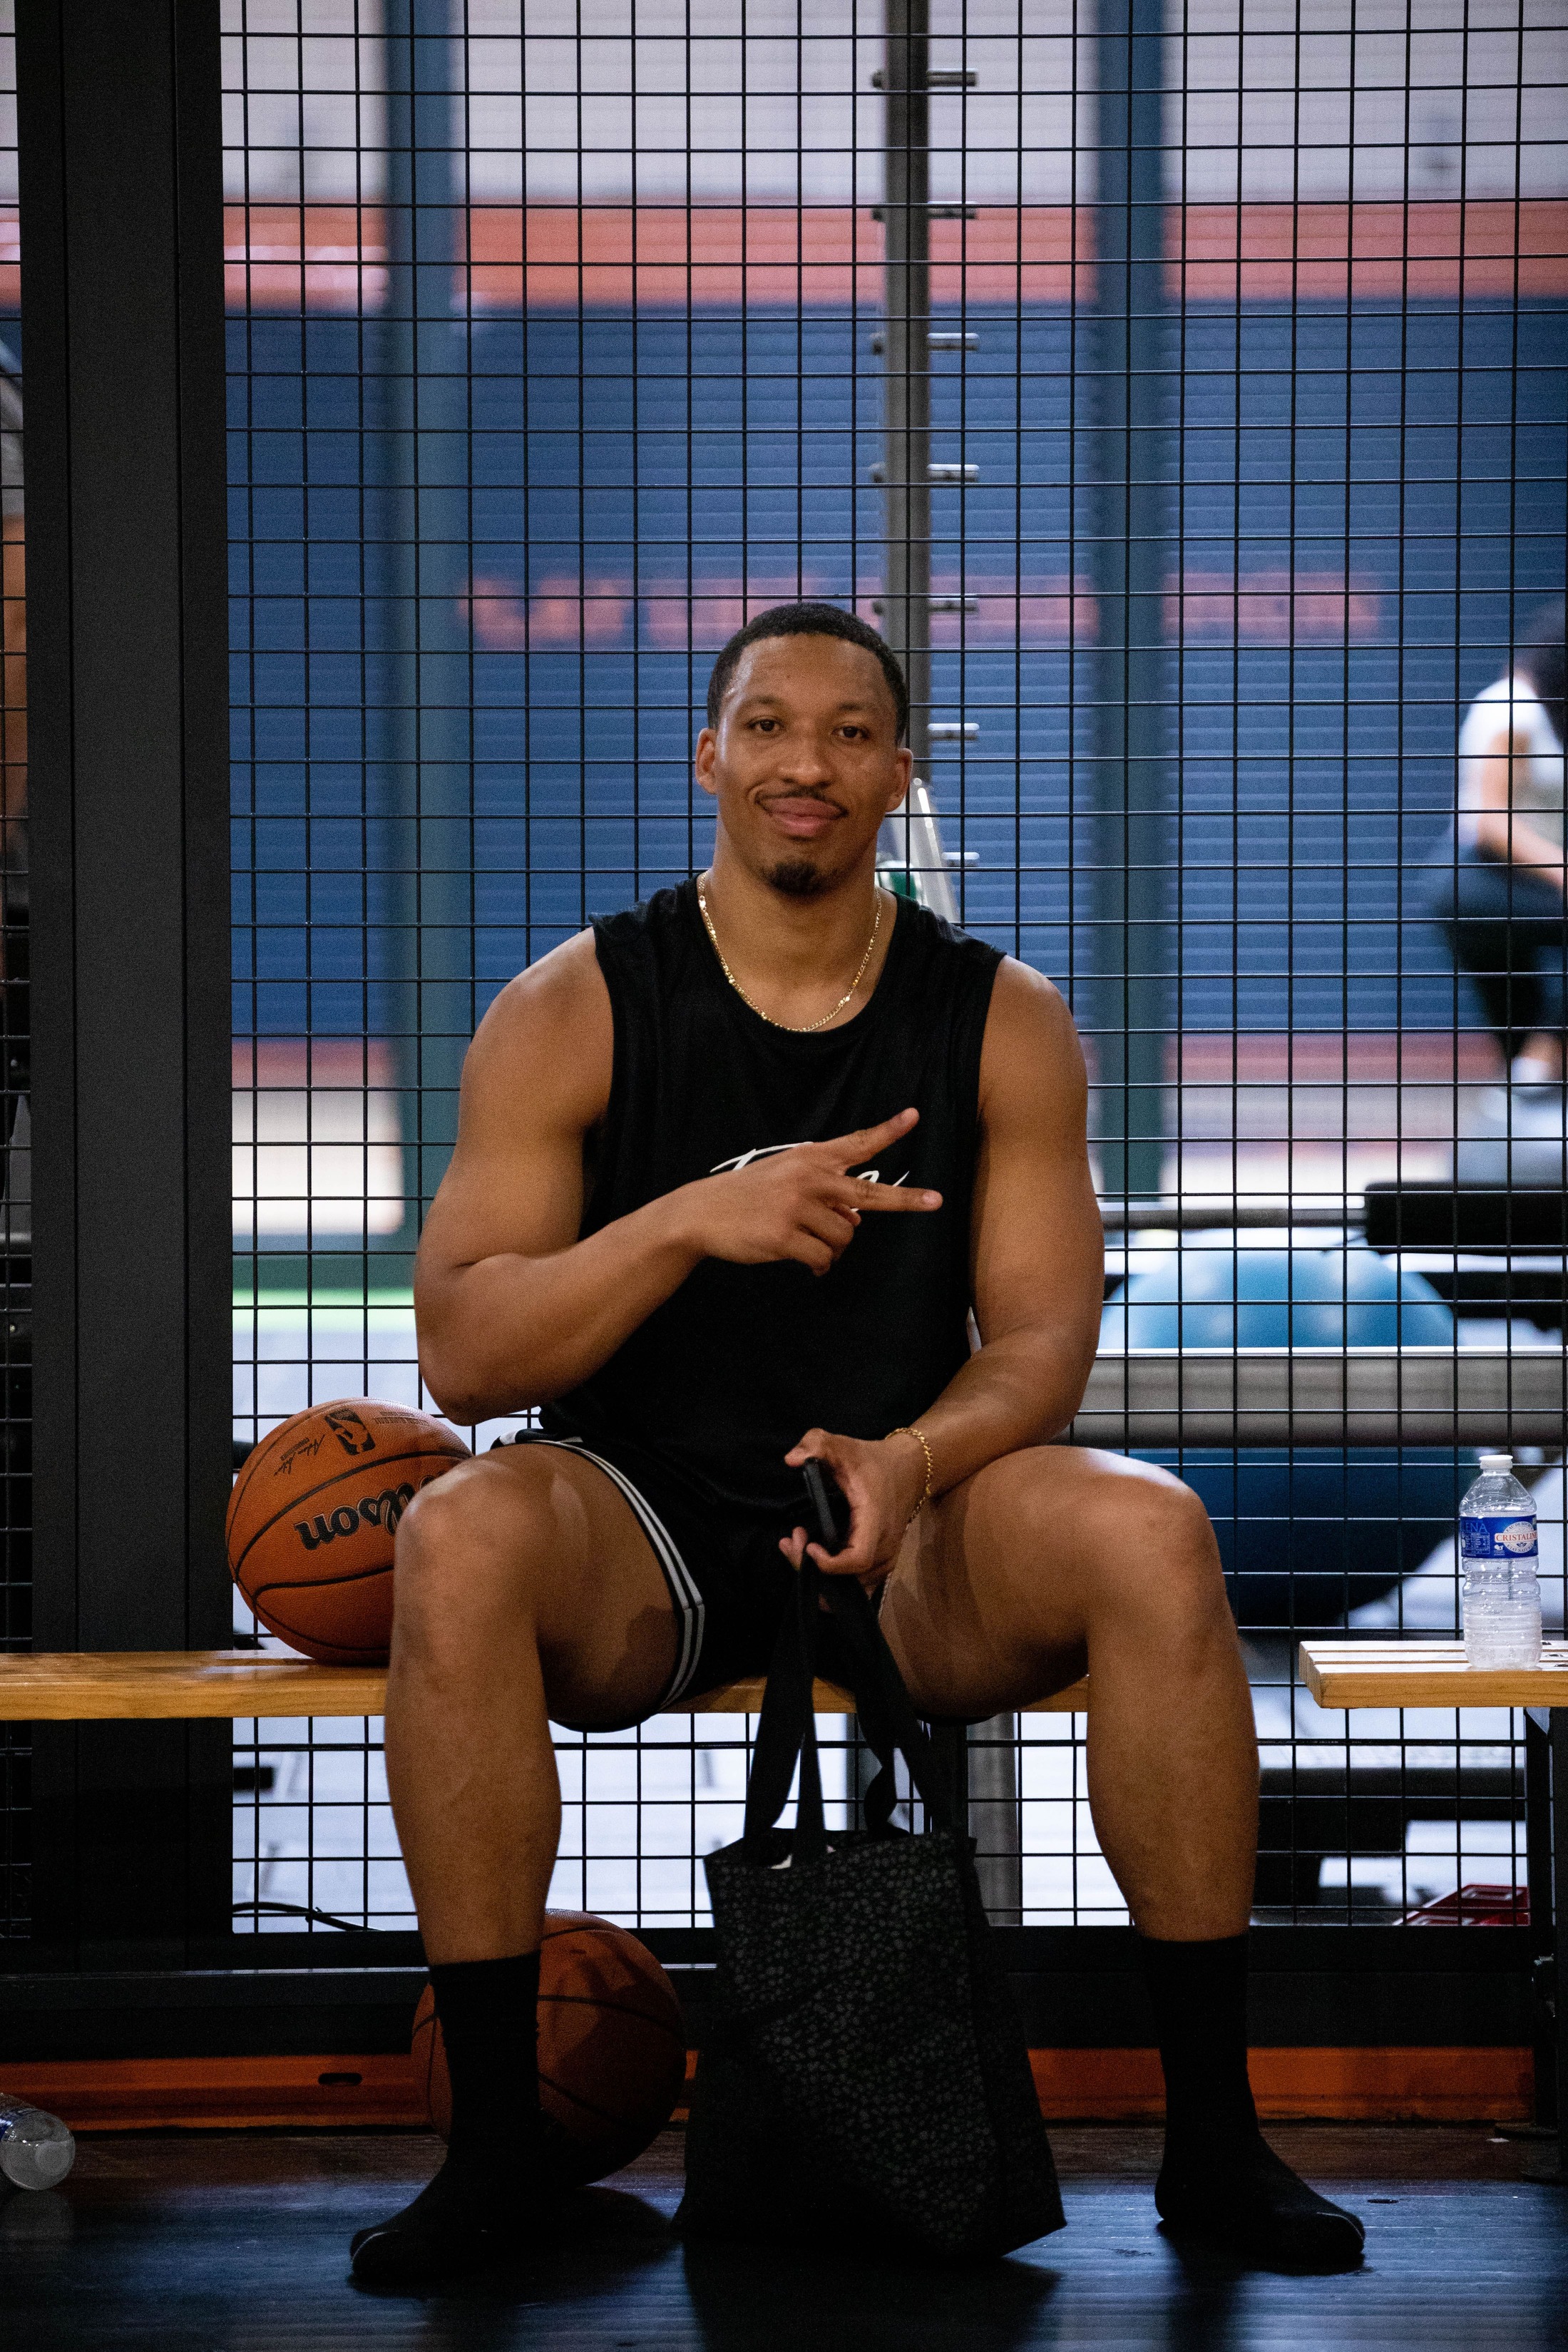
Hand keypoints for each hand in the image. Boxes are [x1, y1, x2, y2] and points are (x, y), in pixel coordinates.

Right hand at [677, 1108, 940, 1277]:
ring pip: (844, 1238)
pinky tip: (807, 1263)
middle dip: (906, 1200)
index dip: (887, 1131)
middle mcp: (808, 1179)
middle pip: (869, 1194)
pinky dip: (819, 1266)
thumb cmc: (748, 1196)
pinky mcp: (785, 1237)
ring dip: (833, 1248)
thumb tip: (856, 1222)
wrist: (701, 1213)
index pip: (855, 1143)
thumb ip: (823, 1193)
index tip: (914, 1115)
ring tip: (809, 1244)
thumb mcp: (785, 1180)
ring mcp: (797, 1208)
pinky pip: (822, 1259)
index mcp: (809, 1159)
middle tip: (937, 1200)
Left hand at [778, 1426, 928, 1590]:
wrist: (909, 1469)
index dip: (829, 1563)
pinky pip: (857, 1585)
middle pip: (849, 1580)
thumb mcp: (842, 1445)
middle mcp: (884, 1546)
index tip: (807, 1544)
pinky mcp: (881, 1562)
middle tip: (792, 1541)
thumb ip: (816, 1443)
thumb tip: (791, 1458)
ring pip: (852, 1588)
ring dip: (819, 1577)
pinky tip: (813, 1557)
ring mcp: (885, 1558)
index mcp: (875, 1521)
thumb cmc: (872, 1460)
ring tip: (798, 1545)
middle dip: (812, 1570)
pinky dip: (832, 1580)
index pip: (857, 1559)